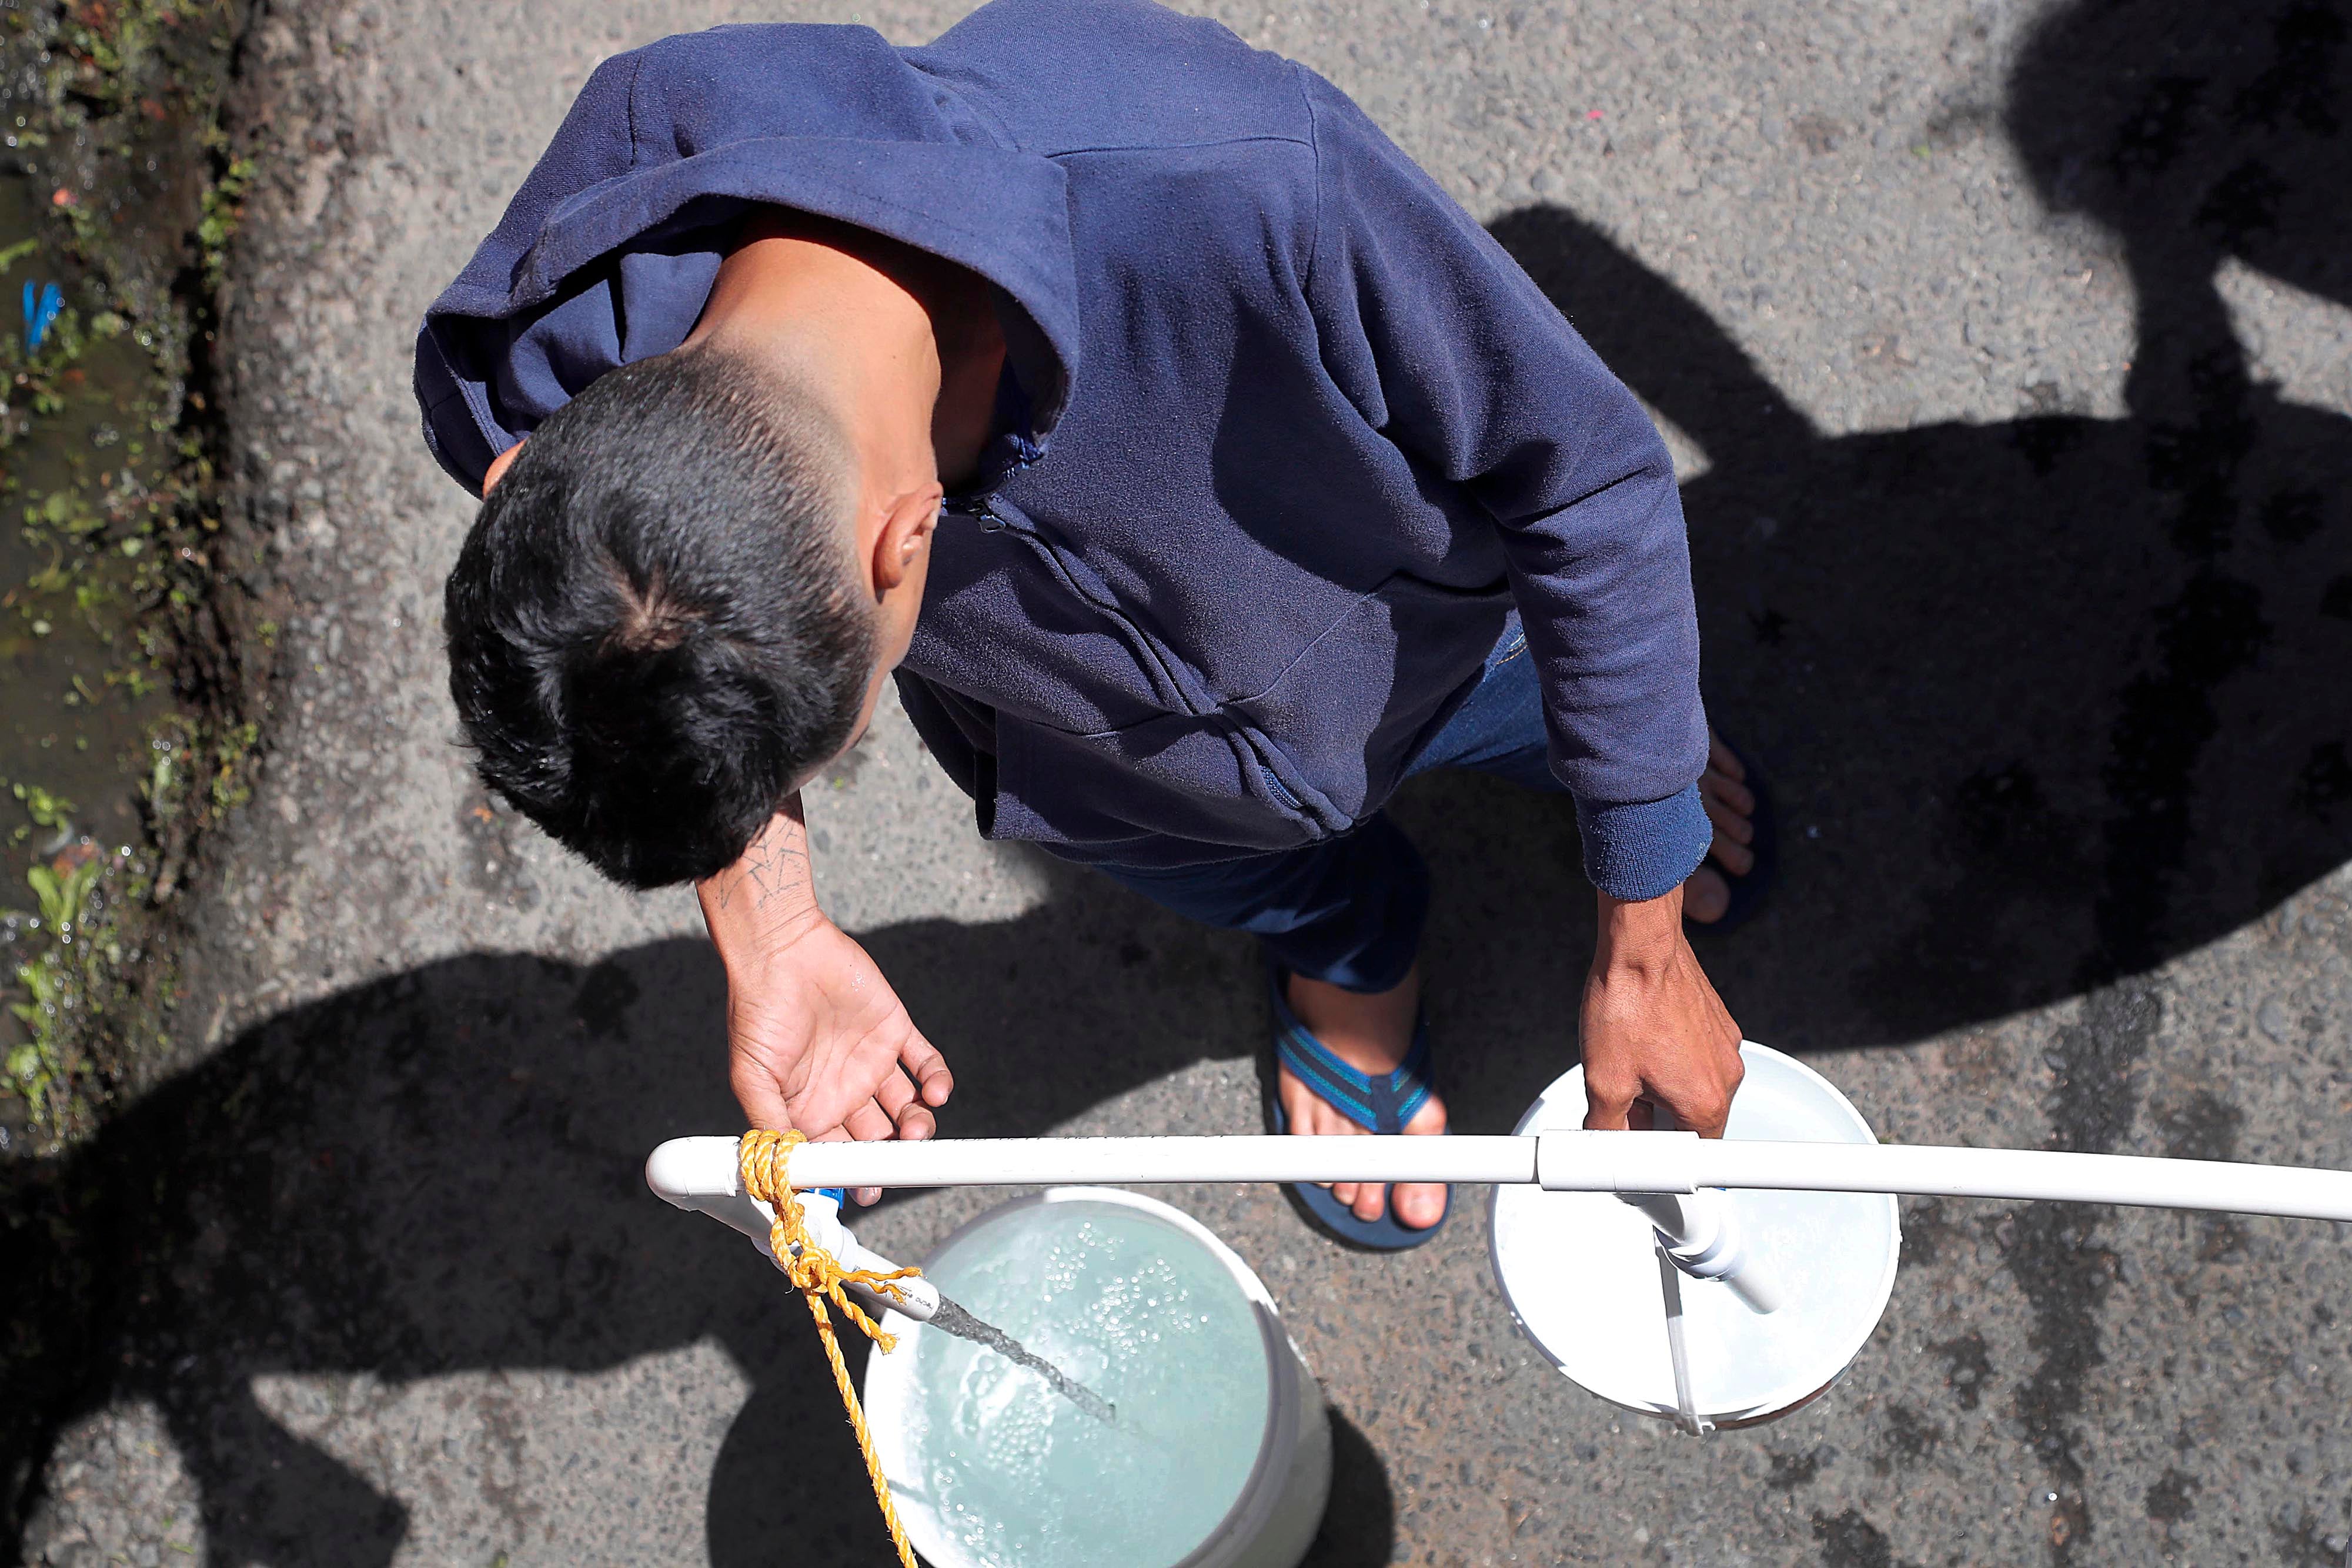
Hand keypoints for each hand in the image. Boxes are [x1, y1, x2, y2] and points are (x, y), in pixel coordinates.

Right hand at [699, 798, 951, 1202]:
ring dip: (919, 1124)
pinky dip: (937, 1081)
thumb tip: (786, 1174)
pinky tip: (935, 1092)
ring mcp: (871, 1061)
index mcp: (809, 1108)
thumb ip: (771, 1126)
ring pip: (906, 1107)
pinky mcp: (894, 1030)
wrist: (782, 951)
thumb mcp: (752, 1077)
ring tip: (918, 1128)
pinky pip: (925, 1063)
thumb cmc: (758, 1013)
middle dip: (894, 1156)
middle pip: (879, 1138)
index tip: (870, 1189)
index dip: (856, 1174)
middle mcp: (843, 1091)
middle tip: (902, 1163)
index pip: (840, 1154)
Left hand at [1579, 885, 1743, 1135]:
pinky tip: (1641, 1038)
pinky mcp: (1717, 1021)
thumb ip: (1606, 1127)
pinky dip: (1671, 1056)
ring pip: (1693, 1085)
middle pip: (1693, 1121)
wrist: (1639, 946)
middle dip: (1656, 1118)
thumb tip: (1604, 1148)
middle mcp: (1726, 1075)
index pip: (1693, 1156)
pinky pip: (1696, 1054)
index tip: (1638, 1150)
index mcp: (1705, 1101)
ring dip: (1662, 1084)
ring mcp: (1725, 1045)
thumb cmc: (1626, 1006)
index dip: (1660, 1159)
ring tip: (1627, 1059)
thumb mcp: (1603, 1081)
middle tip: (1621, 1098)